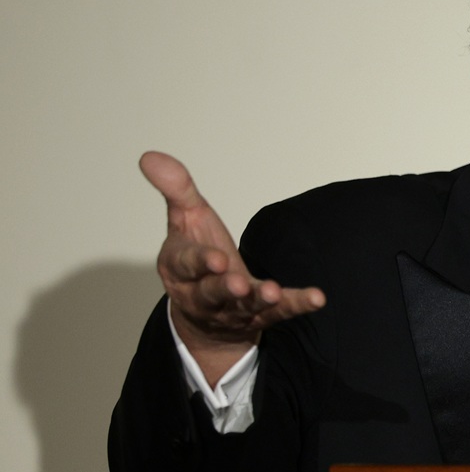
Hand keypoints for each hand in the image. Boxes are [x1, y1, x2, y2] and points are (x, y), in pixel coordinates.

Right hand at [140, 152, 324, 380]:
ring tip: (274, 293)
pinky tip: (316, 298)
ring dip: (259, 299)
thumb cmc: (197, 255)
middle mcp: (204, 294)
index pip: (186, 264)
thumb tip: (150, 156)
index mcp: (181, 269)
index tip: (215, 259)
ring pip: (245, 306)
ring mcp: (233, 308)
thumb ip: (176, 189)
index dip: (199, 262)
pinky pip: (280, 312)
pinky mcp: (260, 315)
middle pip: (212, 292)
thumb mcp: (185, 218)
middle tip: (239, 284)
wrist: (205, 311)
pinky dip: (297, 304)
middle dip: (225, 288)